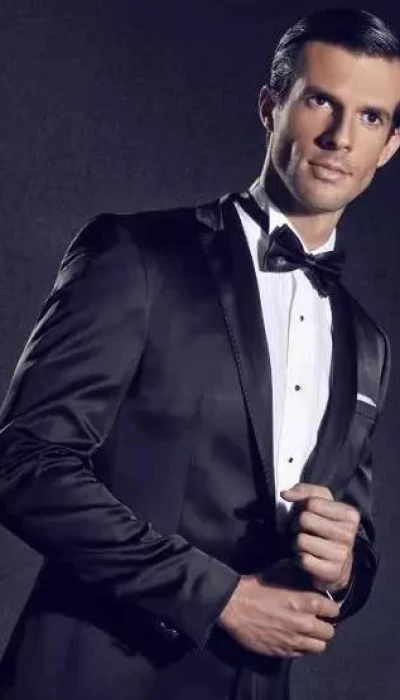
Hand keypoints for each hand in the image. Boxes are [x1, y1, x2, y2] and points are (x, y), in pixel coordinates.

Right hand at [218, 570, 338, 657]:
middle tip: (315, 620)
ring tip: (306, 632)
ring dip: (315, 638)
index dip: (329, 607)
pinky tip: (293, 637)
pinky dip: (301, 647)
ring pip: (319, 647)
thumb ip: (303, 578)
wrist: (235, 605)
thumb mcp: (283, 571)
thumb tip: (314, 580)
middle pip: (330, 632)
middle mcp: (306, 623)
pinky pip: (302, 654)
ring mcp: (295, 640)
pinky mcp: (284, 652)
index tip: (323, 606)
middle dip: (324, 624)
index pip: (334, 610)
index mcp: (308, 602)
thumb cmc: (259, 585)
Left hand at [281, 483, 359, 592]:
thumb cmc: (322, 528)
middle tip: (305, 531)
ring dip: (297, 543)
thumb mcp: (319, 504)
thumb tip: (285, 493)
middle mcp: (349, 534)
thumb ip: (304, 492)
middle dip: (298, 525)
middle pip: (305, 519)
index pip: (312, 502)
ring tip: (306, 545)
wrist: (334, 564)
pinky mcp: (332, 572)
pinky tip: (308, 559)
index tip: (309, 514)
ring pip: (301, 540)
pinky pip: (302, 559)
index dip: (303, 507)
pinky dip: (299, 559)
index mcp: (350, 514)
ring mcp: (342, 555)